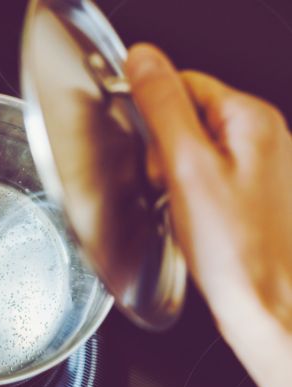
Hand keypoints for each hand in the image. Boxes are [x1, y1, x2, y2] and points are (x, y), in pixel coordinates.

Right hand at [126, 44, 291, 386]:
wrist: (267, 306)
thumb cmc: (236, 248)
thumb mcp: (187, 167)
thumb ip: (163, 106)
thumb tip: (142, 58)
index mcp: (251, 119)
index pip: (183, 84)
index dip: (154, 116)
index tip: (152, 151)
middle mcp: (263, 137)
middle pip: (187, 117)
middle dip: (164, 150)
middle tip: (168, 186)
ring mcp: (260, 167)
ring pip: (193, 150)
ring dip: (174, 175)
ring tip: (182, 207)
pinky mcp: (251, 194)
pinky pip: (205, 177)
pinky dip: (189, 193)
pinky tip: (193, 218)